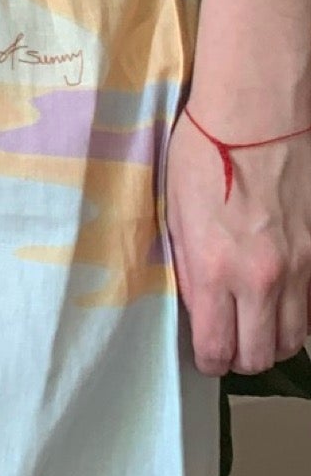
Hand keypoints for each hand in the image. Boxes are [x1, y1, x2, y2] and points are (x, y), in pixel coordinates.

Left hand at [166, 111, 310, 375]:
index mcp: (215, 270)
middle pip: (261, 356)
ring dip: (273, 340)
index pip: (217, 349)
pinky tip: (279, 301)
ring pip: (294, 339)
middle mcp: (261, 278)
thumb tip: (200, 307)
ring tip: (255, 325)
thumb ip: (190, 269)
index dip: (209, 361)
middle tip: (229, 344)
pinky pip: (310, 307)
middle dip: (241, 359)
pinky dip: (295, 315)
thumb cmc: (204, 153)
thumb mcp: (177, 215)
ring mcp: (298, 267)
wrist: (258, 113)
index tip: (205, 355)